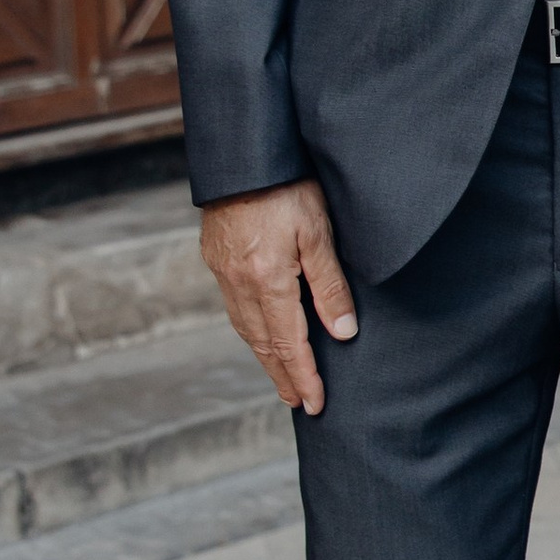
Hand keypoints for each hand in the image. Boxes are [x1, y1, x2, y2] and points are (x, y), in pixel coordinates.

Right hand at [200, 179, 355, 416]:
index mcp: (267, 280)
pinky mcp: (217, 257)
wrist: (242, 155)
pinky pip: (234, 306)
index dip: (303, 376)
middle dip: (283, 375)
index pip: (288, 343)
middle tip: (299, 402)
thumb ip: (330, 285)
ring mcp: (223, 270)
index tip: (316, 404)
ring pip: (245, 327)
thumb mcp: (319, 233)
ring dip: (265, 356)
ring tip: (283, 377)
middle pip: (262, 343)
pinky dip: (251, 329)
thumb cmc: (287, 187)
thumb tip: (342, 332)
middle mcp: (239, 282)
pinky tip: (261, 333)